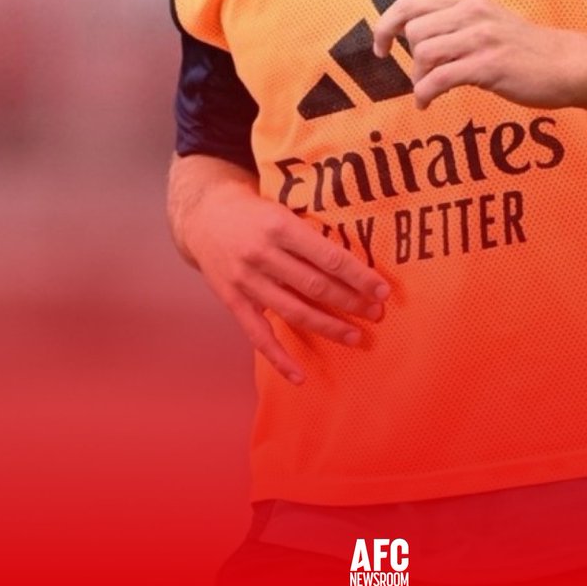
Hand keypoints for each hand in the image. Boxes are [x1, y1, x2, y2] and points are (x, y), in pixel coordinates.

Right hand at [172, 155, 389, 384]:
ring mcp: (246, 280)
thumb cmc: (256, 211)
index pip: (328, 257)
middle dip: (350, 302)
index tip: (382, 290)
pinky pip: (258, 335)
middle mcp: (262, 254)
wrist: (204, 216)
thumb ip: (311, 233)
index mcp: (280, 226)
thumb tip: (355, 260)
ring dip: (328, 327)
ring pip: (293, 311)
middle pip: (315, 286)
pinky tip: (299, 376)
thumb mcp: (283, 209)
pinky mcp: (233, 300)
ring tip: (355, 337)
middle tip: (377, 313)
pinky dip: (279, 358)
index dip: (358, 276)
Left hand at [372, 0, 586, 109]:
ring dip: (418, 78)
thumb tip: (410, 39)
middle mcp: (472, 11)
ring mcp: (481, 37)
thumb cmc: (524, 50)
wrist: (568, 65)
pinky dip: (425, 94)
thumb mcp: (487, 22)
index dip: (385, 24)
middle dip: (408, 58)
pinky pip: (439, 78)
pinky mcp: (488, 64)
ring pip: (422, 53)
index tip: (380, 47)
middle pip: (412, 30)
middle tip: (421, 75)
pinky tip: (428, 103)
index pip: (409, 2)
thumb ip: (453, 24)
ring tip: (429, 90)